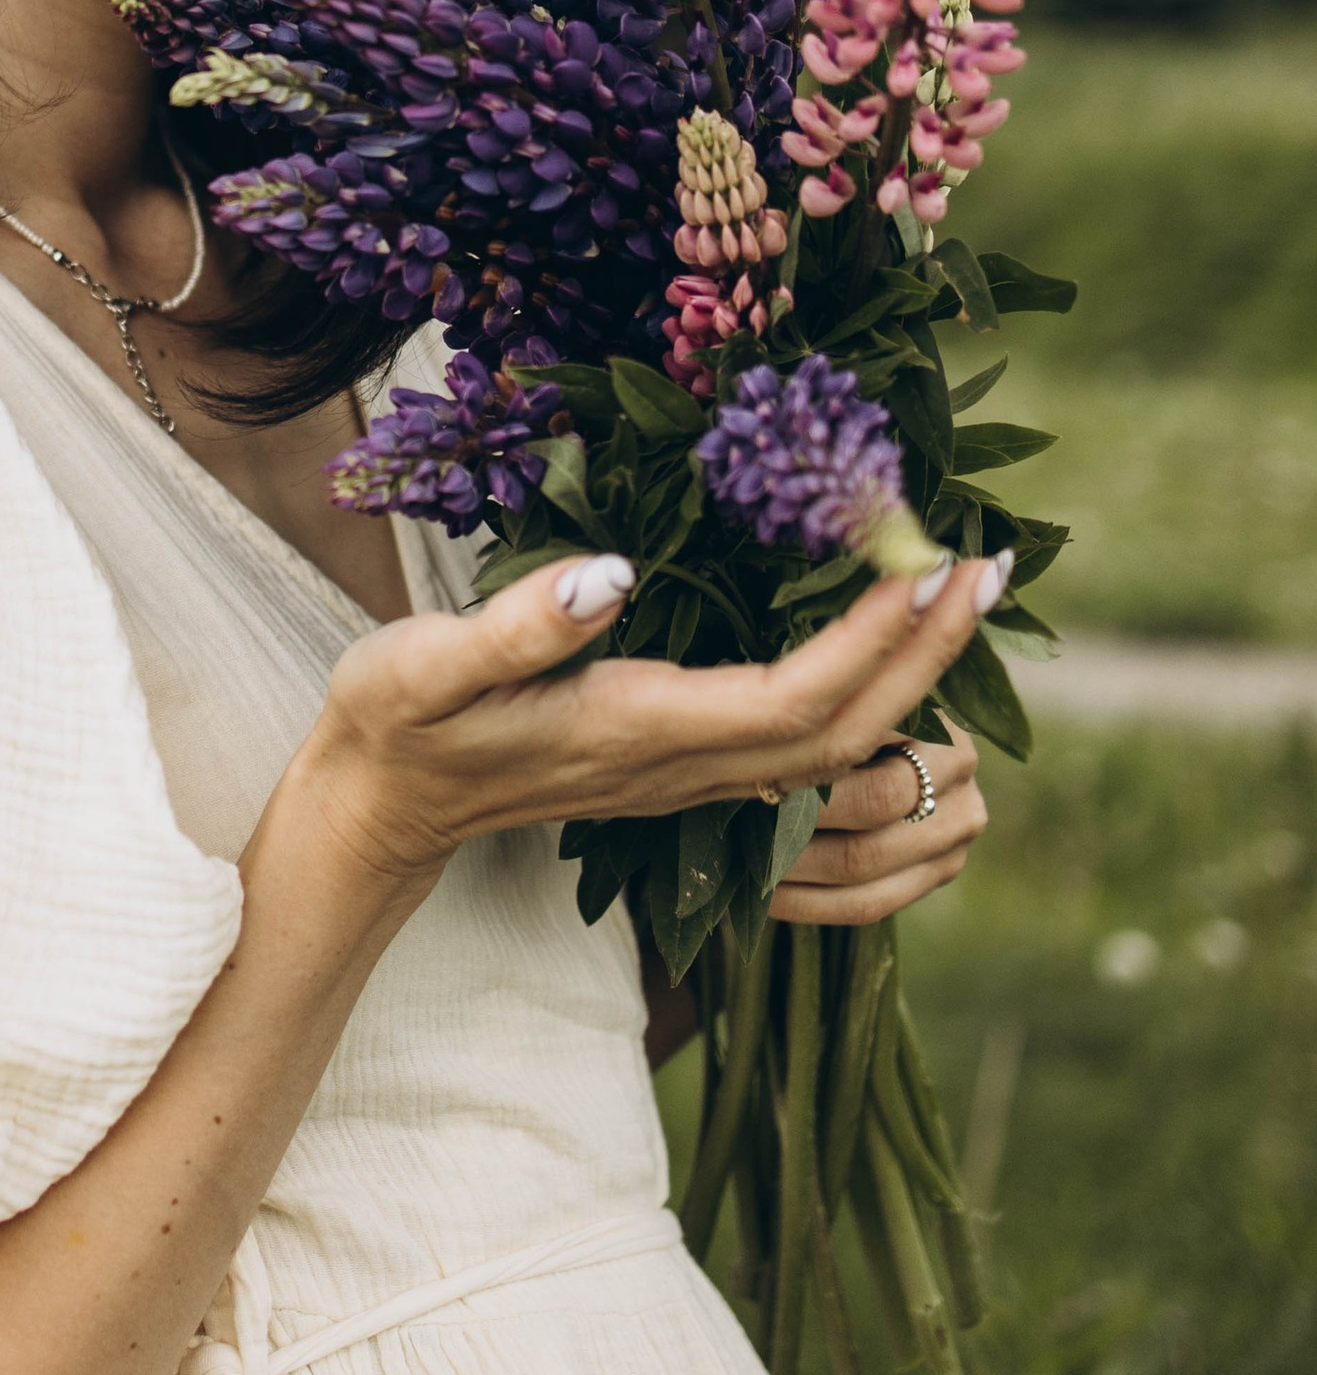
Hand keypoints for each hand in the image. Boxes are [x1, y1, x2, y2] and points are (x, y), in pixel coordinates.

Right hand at [299, 544, 1007, 892]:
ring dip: (918, 688)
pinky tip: (912, 685)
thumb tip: (609, 573)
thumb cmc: (398, 723)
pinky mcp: (688, 775)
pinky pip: (813, 772)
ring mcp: (691, 783)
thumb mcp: (425, 663)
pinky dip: (879, 726)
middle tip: (991, 568)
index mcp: (634, 731)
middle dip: (928, 654)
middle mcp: (682, 770)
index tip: (930, 565)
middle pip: (842, 734)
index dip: (871, 641)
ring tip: (972, 608)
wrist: (382, 809)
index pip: (791, 702)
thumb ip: (517, 627)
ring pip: (838, 758)